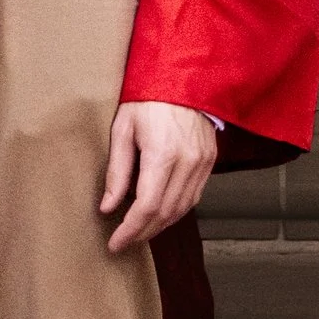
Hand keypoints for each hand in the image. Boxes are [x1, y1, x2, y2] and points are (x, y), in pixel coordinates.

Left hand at [101, 101, 219, 254]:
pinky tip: (160, 213)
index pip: (146, 207)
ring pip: (183, 209)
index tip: (114, 243)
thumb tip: (108, 207)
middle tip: (123, 242)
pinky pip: (194, 196)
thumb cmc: (148, 97)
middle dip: (143, 232)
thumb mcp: (123, 129)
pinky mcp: (210, 160)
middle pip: (165, 213)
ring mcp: (203, 162)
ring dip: (160, 226)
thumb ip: (116, 171)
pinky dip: (176, 210)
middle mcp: (187, 162)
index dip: (130, 230)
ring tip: (139, 231)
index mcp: (163, 154)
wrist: (183, 75)